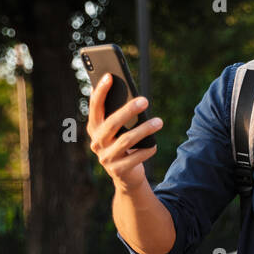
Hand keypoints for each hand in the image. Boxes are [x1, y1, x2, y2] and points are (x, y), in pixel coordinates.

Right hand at [86, 73, 161, 191]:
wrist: (126, 177)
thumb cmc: (124, 146)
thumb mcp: (119, 131)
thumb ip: (118, 115)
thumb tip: (131, 94)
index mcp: (94, 128)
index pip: (95, 107)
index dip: (101, 91)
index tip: (110, 75)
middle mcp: (96, 142)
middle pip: (112, 123)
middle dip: (128, 110)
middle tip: (145, 100)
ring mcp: (106, 158)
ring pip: (126, 140)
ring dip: (144, 130)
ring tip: (159, 122)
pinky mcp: (118, 171)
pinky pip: (135, 158)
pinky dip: (146, 150)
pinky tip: (154, 145)